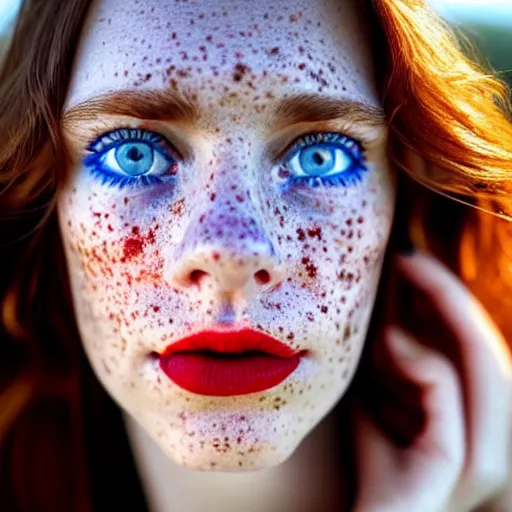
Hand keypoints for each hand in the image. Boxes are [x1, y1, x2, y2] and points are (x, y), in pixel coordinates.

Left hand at [353, 252, 511, 511]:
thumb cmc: (377, 470)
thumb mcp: (386, 404)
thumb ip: (395, 366)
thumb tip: (388, 311)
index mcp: (479, 417)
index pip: (474, 344)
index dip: (447, 298)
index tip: (411, 262)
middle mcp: (496, 431)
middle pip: (484, 343)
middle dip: (448, 290)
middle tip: (409, 252)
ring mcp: (486, 450)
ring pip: (481, 357)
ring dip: (442, 306)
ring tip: (406, 269)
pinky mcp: (462, 462)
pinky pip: (446, 387)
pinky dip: (418, 356)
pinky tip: (389, 340)